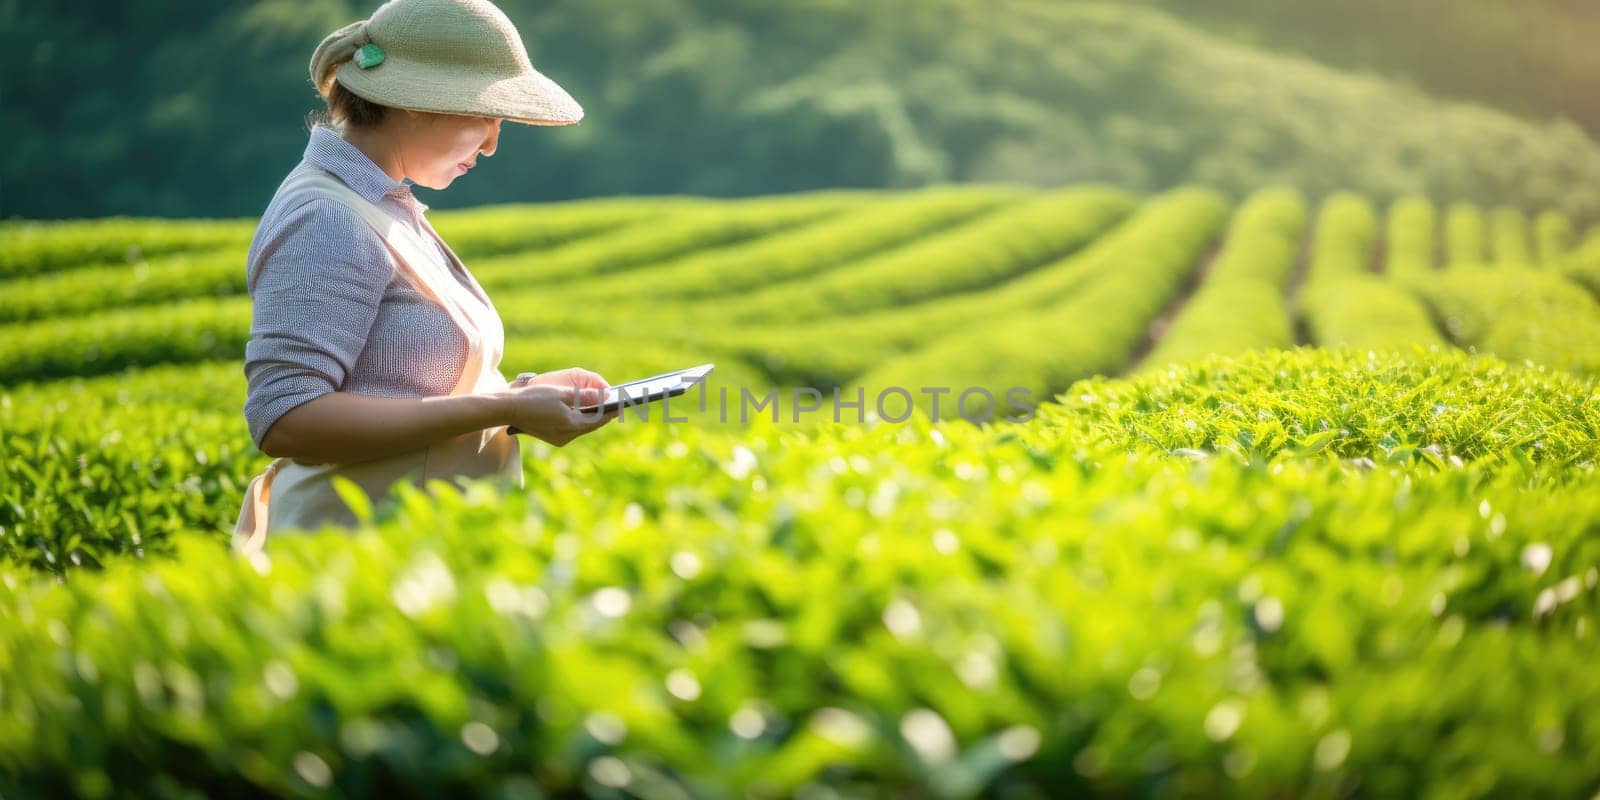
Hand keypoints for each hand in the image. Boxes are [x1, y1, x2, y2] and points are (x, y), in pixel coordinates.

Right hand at [502, 367, 617, 444]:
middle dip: (603, 415)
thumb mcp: (561, 394)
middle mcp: (566, 436)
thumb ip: (584, 397)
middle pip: (591, 425)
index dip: (612, 411)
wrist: (507, 408)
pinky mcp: (552, 437)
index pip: (598, 420)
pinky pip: (572, 429)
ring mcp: (559, 438)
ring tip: (603, 407)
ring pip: (582, 428)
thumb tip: (604, 398)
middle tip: (616, 405)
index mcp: (570, 425)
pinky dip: (580, 420)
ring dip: (591, 418)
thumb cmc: (533, 398)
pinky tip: (583, 412)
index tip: (624, 404)